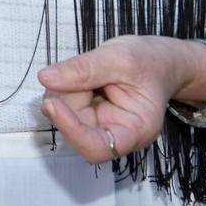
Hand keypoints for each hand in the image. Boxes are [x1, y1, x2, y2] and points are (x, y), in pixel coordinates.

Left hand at [38, 35, 205, 164]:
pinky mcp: (87, 114)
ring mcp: (100, 125)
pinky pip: (64, 105)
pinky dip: (63, 88)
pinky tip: (79, 75)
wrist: (159, 60)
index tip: (53, 104)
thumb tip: (45, 78)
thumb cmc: (149, 62)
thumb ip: (83, 68)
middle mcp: (116, 133)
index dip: (71, 130)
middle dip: (68, 100)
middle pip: (75, 130)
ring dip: (63, 92)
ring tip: (86, 70)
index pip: (97, 147)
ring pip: (65, 117)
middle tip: (77, 71)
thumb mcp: (119, 57)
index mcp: (136, 130)